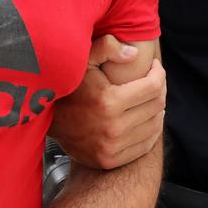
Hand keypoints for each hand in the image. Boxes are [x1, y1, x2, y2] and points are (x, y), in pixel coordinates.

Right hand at [48, 34, 164, 168]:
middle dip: (159, 90)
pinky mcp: (110, 160)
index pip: (153, 87)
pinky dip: (150, 131)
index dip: (159, 73)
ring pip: (154, 126)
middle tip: (153, 81)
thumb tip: (134, 53)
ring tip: (149, 99)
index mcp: (109, 102)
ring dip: (156, 110)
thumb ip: (106, 47)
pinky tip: (145, 118)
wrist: (48, 121)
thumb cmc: (68, 86)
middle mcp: (113, 128)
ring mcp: (112, 147)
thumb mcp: (82, 60)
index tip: (154, 67)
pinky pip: (144, 146)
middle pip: (156, 106)